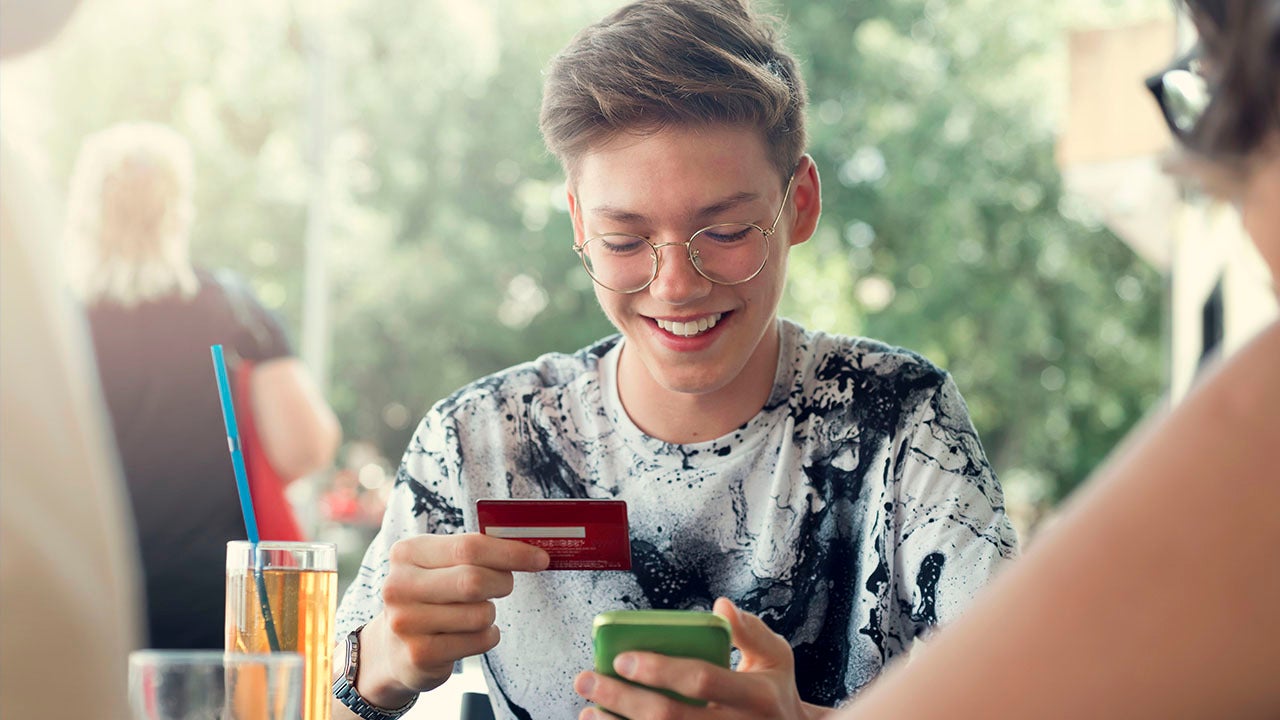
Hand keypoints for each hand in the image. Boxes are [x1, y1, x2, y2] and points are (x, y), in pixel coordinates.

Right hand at [355, 533, 549, 707]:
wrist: (392, 648)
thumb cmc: (430, 595)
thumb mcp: (439, 564)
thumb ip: (475, 551)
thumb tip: (530, 546)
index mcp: (407, 552)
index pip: (470, 546)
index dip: (511, 552)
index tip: (540, 558)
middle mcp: (399, 586)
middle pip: (474, 580)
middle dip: (503, 582)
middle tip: (505, 585)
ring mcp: (406, 622)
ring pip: (480, 614)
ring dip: (490, 614)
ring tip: (474, 613)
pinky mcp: (420, 654)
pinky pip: (478, 641)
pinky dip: (487, 636)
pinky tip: (469, 634)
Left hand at [573, 598, 826, 718]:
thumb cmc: (774, 694)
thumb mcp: (776, 658)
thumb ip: (750, 631)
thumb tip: (720, 606)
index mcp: (757, 696)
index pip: (702, 681)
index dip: (659, 670)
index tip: (622, 658)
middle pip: (670, 718)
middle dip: (622, 699)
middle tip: (587, 680)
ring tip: (588, 711)